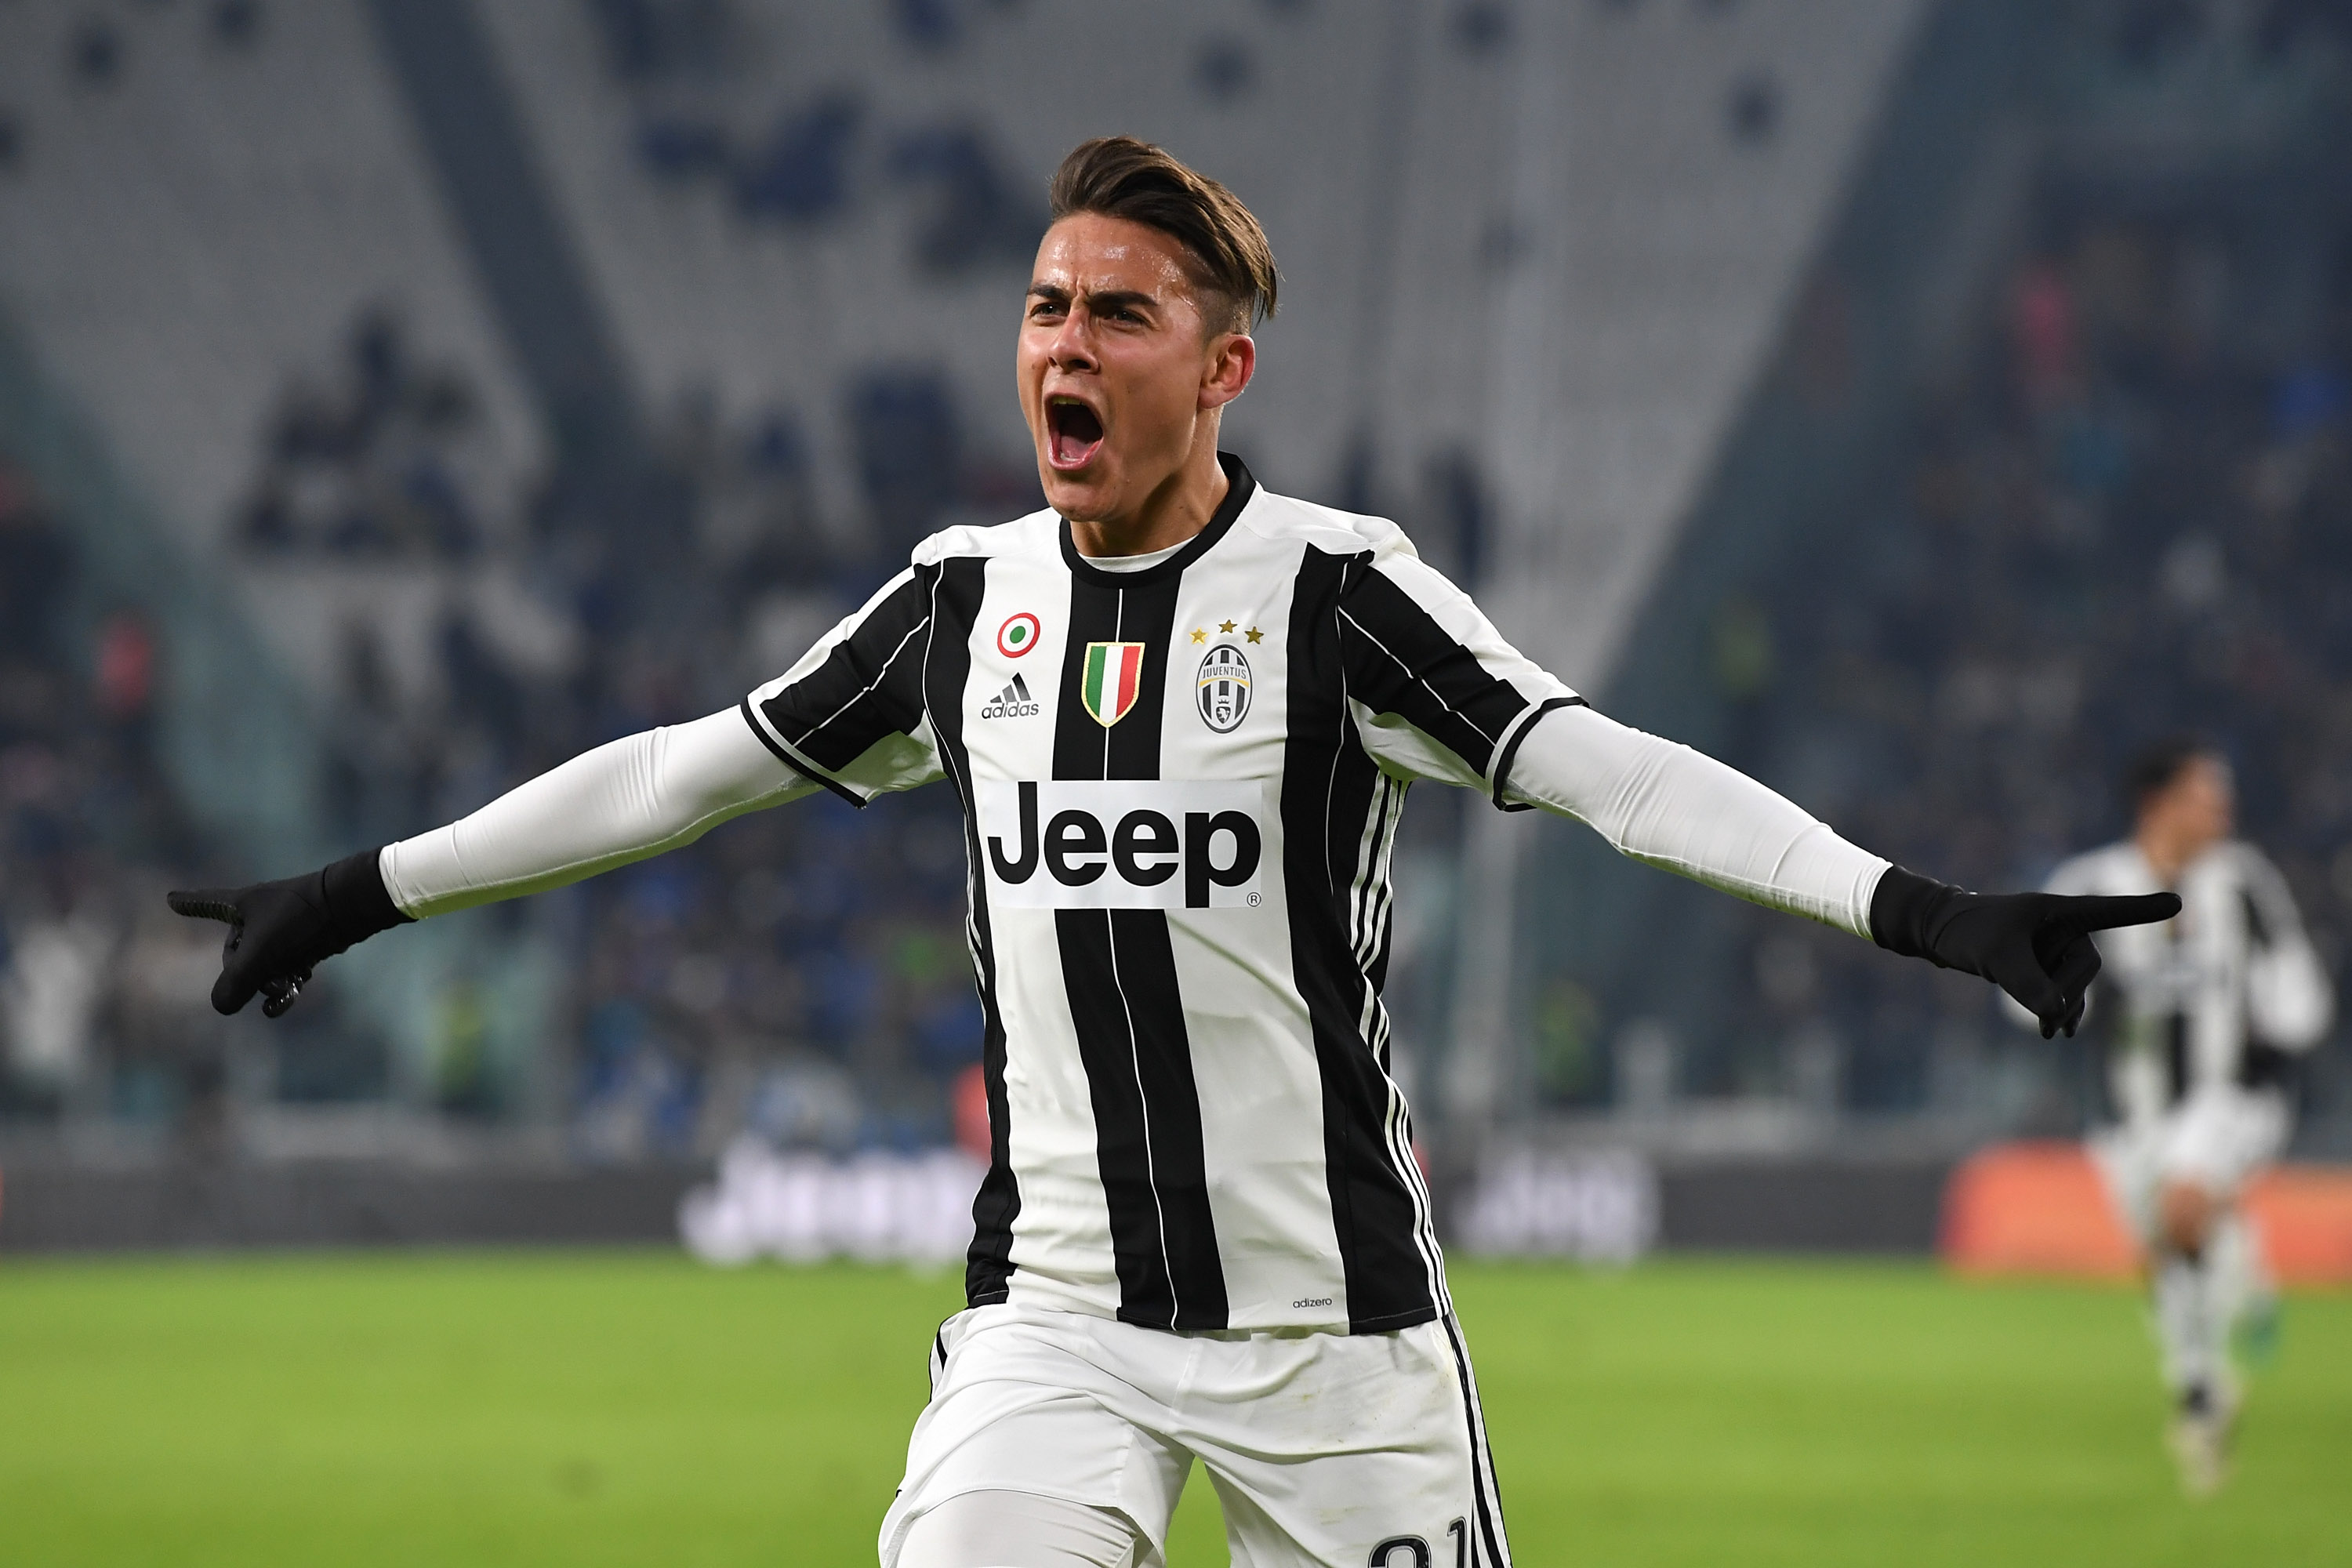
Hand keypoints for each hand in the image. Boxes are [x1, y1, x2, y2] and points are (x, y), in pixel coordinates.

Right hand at [168, 850, 409, 1016]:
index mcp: (240, 905)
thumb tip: (222, 1007)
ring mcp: (281, 934)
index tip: (171, 900)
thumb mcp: (260, 952)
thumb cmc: (299, 919)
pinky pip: (284, 974)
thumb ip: (234, 983)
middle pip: (236, 959)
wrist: (349, 909)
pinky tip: (290, 995)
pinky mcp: (303, 946)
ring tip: (285, 985)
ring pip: (262, 971)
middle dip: (249, 975)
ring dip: (269, 985)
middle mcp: (257, 918)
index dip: (191, 904)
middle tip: (268, 973)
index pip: (207, 905)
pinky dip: (286, 987)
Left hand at [1871, 866, 2179, 1037]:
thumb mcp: (1995, 957)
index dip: (2142, 910)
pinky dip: (2062, 1010)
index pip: (2108, 911)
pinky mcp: (2047, 967)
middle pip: (2087, 965)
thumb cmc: (1968, 932)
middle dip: (2067, 990)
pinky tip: (2057, 1033)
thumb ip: (2027, 984)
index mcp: (2058, 909)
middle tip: (2039, 1010)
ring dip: (2065, 1006)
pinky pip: (2067, 992)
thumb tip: (2060, 1015)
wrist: (1941, 934)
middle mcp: (2064, 927)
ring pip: (2077, 984)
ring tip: (2049, 1032)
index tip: (2177, 901)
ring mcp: (2058, 947)